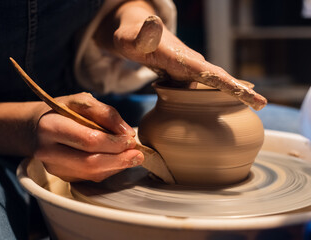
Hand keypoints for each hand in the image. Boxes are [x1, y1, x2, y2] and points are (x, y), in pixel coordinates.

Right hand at [33, 93, 143, 181]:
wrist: (36, 127)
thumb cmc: (62, 111)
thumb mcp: (81, 101)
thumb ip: (106, 113)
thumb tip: (128, 133)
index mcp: (51, 127)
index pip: (88, 140)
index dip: (114, 142)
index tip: (131, 139)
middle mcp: (48, 151)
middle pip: (90, 162)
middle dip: (119, 159)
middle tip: (138, 154)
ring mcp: (53, 168)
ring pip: (92, 173)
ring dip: (116, 166)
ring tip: (132, 157)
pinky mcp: (61, 177)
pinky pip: (90, 177)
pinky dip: (108, 170)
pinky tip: (117, 161)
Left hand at [95, 1, 266, 109]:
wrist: (135, 33)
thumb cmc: (132, 37)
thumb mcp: (133, 38)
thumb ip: (143, 36)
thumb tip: (152, 22)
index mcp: (183, 59)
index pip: (212, 74)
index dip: (232, 86)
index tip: (253, 95)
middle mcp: (190, 64)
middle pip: (220, 80)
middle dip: (241, 91)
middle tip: (263, 104)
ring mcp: (188, 70)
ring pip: (212, 84)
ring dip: (232, 94)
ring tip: (254, 104)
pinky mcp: (183, 75)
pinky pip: (199, 87)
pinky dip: (212, 96)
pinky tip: (220, 106)